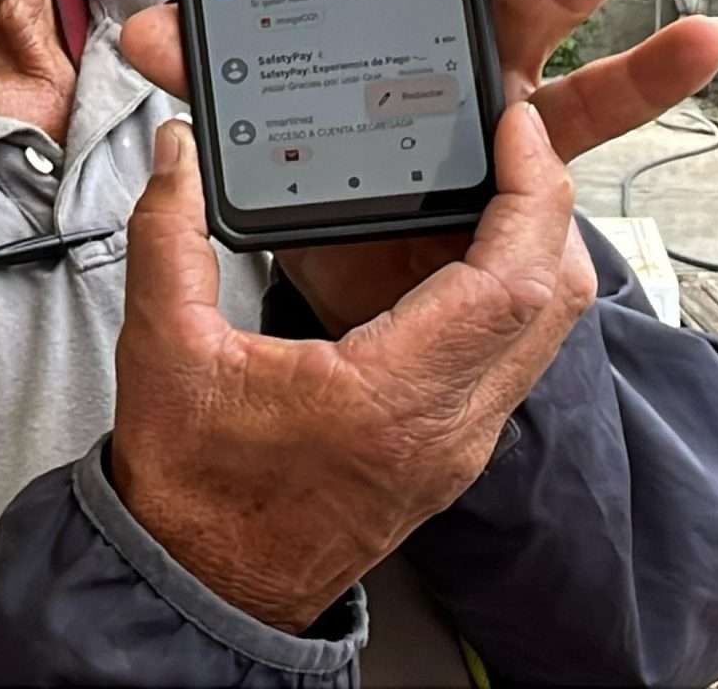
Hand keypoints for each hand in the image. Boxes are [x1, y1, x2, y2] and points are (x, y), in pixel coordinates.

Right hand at [112, 111, 594, 629]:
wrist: (203, 587)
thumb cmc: (191, 490)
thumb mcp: (163, 348)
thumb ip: (167, 238)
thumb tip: (177, 156)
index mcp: (393, 399)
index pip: (513, 282)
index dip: (531, 193)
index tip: (517, 130)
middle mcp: (449, 427)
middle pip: (554, 300)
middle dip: (548, 207)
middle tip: (513, 143)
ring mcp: (458, 446)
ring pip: (542, 333)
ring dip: (532, 252)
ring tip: (491, 185)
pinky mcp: (448, 454)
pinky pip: (510, 360)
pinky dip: (506, 296)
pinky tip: (457, 256)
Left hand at [121, 0, 717, 328]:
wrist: (348, 274)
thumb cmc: (306, 167)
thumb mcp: (246, 111)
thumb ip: (210, 65)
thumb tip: (149, 33)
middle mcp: (456, 11)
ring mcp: (501, 73)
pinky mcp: (529, 150)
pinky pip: (594, 108)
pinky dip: (652, 75)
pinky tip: (706, 37)